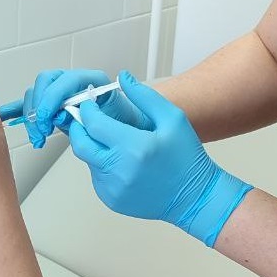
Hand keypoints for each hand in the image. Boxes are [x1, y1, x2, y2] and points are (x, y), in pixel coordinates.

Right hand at [0, 69, 151, 148]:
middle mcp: (75, 84)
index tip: (47, 118)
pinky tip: (5, 115)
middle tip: (41, 131)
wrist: (134, 137)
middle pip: (47, 82)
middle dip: (39, 106)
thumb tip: (67, 115)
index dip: (54, 97)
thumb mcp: (119, 124)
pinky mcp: (54, 107)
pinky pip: (32, 104)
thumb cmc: (130, 129)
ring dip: (31, 114)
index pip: (67, 79)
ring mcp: (63, 94)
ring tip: (37, 137)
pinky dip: (18, 109)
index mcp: (94, 82)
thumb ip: (92, 118)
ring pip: (37, 93)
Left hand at [68, 70, 251, 246]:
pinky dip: (101, 164)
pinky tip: (121, 160)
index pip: (93, 124)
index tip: (90, 103)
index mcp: (133, 147)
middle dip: (80, 128)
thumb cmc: (187, 158)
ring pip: (87, 159)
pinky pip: (96, 175)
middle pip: (80, 143)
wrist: (196, 198)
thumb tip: (122, 77)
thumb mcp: (172, 119)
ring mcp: (113, 188)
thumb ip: (143, 96)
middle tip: (88, 118)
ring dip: (93, 146)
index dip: (87, 110)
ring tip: (114, 140)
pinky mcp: (111, 199)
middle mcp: (119, 170)